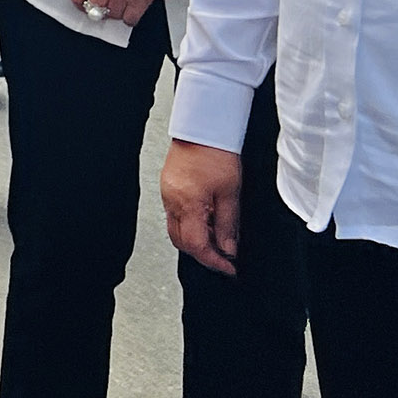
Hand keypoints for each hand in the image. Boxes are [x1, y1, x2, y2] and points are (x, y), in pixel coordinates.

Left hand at [65, 0, 163, 27]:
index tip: (82, 4)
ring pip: (112, 14)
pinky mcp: (140, 0)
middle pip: (94, 8)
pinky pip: (130, 18)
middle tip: (102, 6)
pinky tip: (130, 12)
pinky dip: (129, 18)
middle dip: (97, 9)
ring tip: (117, 5)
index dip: (79, 3)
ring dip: (113, 12)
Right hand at [161, 140, 243, 275]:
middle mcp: (172, 202)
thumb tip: (228, 249)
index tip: (229, 267)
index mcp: (188, 204)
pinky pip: (175, 215)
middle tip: (225, 257)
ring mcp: (167, 195)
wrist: (202, 129)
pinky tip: (206, 219)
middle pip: (182, 242)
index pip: (197, 246)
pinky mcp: (168, 188)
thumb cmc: (216, 155)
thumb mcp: (231, 194)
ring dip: (197, 239)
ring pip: (177, 230)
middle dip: (203, 253)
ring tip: (218, 236)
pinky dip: (191, 224)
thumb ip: (228, 225)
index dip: (214, 261)